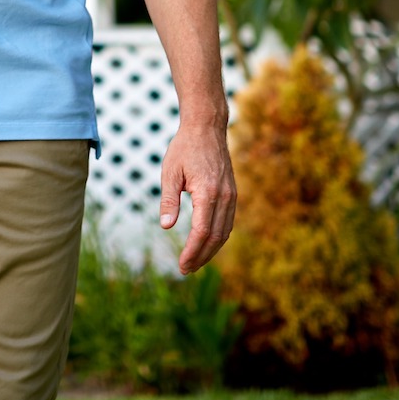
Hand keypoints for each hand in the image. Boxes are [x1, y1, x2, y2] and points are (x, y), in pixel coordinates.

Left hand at [159, 118, 236, 273]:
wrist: (206, 129)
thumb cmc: (183, 149)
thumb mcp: (169, 173)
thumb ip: (169, 201)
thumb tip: (165, 227)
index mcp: (208, 192)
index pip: (202, 231)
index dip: (193, 251)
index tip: (182, 265)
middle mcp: (225, 197)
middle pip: (216, 237)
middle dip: (201, 256)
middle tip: (186, 270)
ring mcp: (232, 196)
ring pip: (225, 232)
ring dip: (211, 250)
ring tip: (194, 262)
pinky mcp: (233, 194)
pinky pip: (228, 222)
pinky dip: (218, 237)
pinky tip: (205, 244)